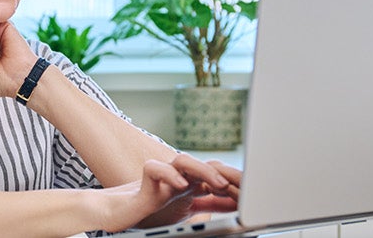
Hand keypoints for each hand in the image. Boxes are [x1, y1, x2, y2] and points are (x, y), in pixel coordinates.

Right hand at [96, 155, 241, 231]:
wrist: (117, 212)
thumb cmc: (150, 209)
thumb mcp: (187, 210)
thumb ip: (210, 205)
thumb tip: (235, 203)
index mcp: (191, 184)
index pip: (218, 177)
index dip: (236, 184)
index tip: (256, 193)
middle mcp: (178, 176)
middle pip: (206, 165)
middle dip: (228, 173)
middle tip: (247, 185)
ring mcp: (162, 177)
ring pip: (184, 161)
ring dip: (203, 171)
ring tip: (219, 185)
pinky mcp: (143, 181)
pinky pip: (156, 169)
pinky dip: (168, 175)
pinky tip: (180, 185)